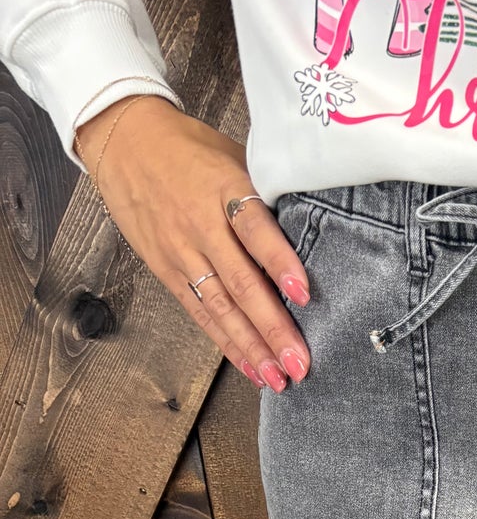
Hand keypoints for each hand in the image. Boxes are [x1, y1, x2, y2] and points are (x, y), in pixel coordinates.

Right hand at [74, 95, 311, 392]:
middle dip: (272, 328)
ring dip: (252, 347)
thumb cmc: (188, 149)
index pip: (254, 229)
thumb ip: (265, 194)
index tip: (304, 293)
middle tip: (299, 362)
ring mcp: (181, 252)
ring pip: (221, 307)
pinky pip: (201, 313)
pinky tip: (250, 367)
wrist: (123, 141)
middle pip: (240, 283)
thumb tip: (312, 228)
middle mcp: (200, 225)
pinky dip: (227, 343)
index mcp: (222, 189)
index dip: (279, 262)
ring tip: (278, 377)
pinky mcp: (167, 271)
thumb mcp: (232, 156)